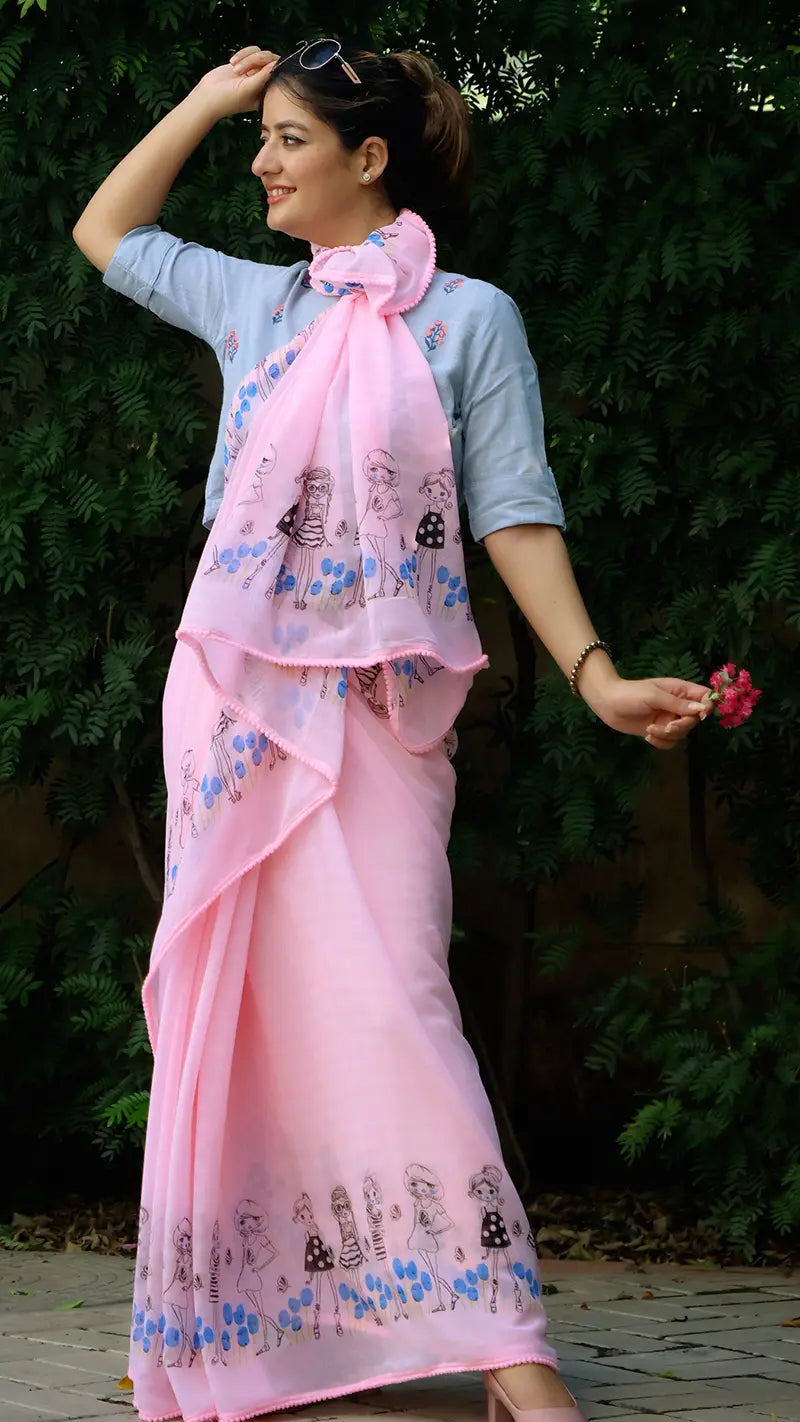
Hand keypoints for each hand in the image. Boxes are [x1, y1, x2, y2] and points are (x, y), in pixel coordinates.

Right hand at [195, 46, 279, 117]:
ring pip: (259, 54)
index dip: (272, 66)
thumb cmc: (229, 98)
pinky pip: (250, 51)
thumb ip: (263, 76)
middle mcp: (263, 82)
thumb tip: (277, 63)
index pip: (278, 73)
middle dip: (256, 61)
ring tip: (235, 70)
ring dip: (247, 58)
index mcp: (268, 92)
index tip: (261, 68)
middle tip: (241, 71)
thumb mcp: (248, 88)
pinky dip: (242, 54)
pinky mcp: (245, 63)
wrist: (208, 95)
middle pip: (270, 61)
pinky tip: (232, 63)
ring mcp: (254, 72)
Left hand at [585, 675, 711, 749]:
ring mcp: (667, 719)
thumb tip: (702, 709)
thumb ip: (678, 704)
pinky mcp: (658, 731)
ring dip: (668, 735)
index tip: (701, 714)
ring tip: (650, 729)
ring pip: (682, 733)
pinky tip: (648, 735)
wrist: (606, 703)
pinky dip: (661, 742)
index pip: (704, 697)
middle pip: (694, 720)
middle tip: (669, 726)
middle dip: (682, 725)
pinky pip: (670, 742)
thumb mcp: (654, 696)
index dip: (707, 706)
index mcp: (679, 690)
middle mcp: (676, 705)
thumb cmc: (630, 693)